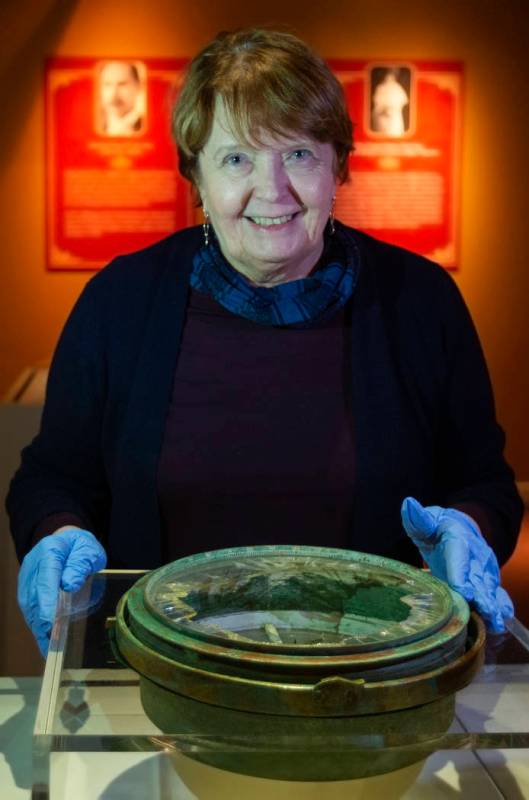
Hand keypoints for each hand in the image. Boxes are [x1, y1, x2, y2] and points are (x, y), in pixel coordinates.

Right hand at [17, 527, 106, 656]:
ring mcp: (26, 575)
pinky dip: (36, 623)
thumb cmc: (80, 547)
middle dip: (40, 620)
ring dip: (37, 626)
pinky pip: (29, 606)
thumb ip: (80, 565)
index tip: (48, 623)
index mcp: (49, 551)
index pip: (46, 578)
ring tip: (48, 647)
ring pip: (28, 604)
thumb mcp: (89, 551)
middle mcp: (32, 564)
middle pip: (33, 595)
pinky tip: (43, 638)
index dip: (46, 602)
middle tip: (51, 643)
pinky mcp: (26, 586)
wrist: (67, 539)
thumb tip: (69, 585)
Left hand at [401, 497, 513, 632]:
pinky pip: (497, 593)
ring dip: (492, 606)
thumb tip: (409, 504)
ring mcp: (485, 569)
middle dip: (481, 596)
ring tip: (495, 622)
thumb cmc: (436, 526)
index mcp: (458, 539)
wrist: (460, 527)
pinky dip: (501, 605)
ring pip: (489, 589)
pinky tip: (503, 619)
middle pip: (478, 578)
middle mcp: (476, 555)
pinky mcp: (488, 580)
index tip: (463, 591)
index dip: (461, 576)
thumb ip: (418, 518)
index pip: (459, 559)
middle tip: (484, 611)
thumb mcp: (426, 520)